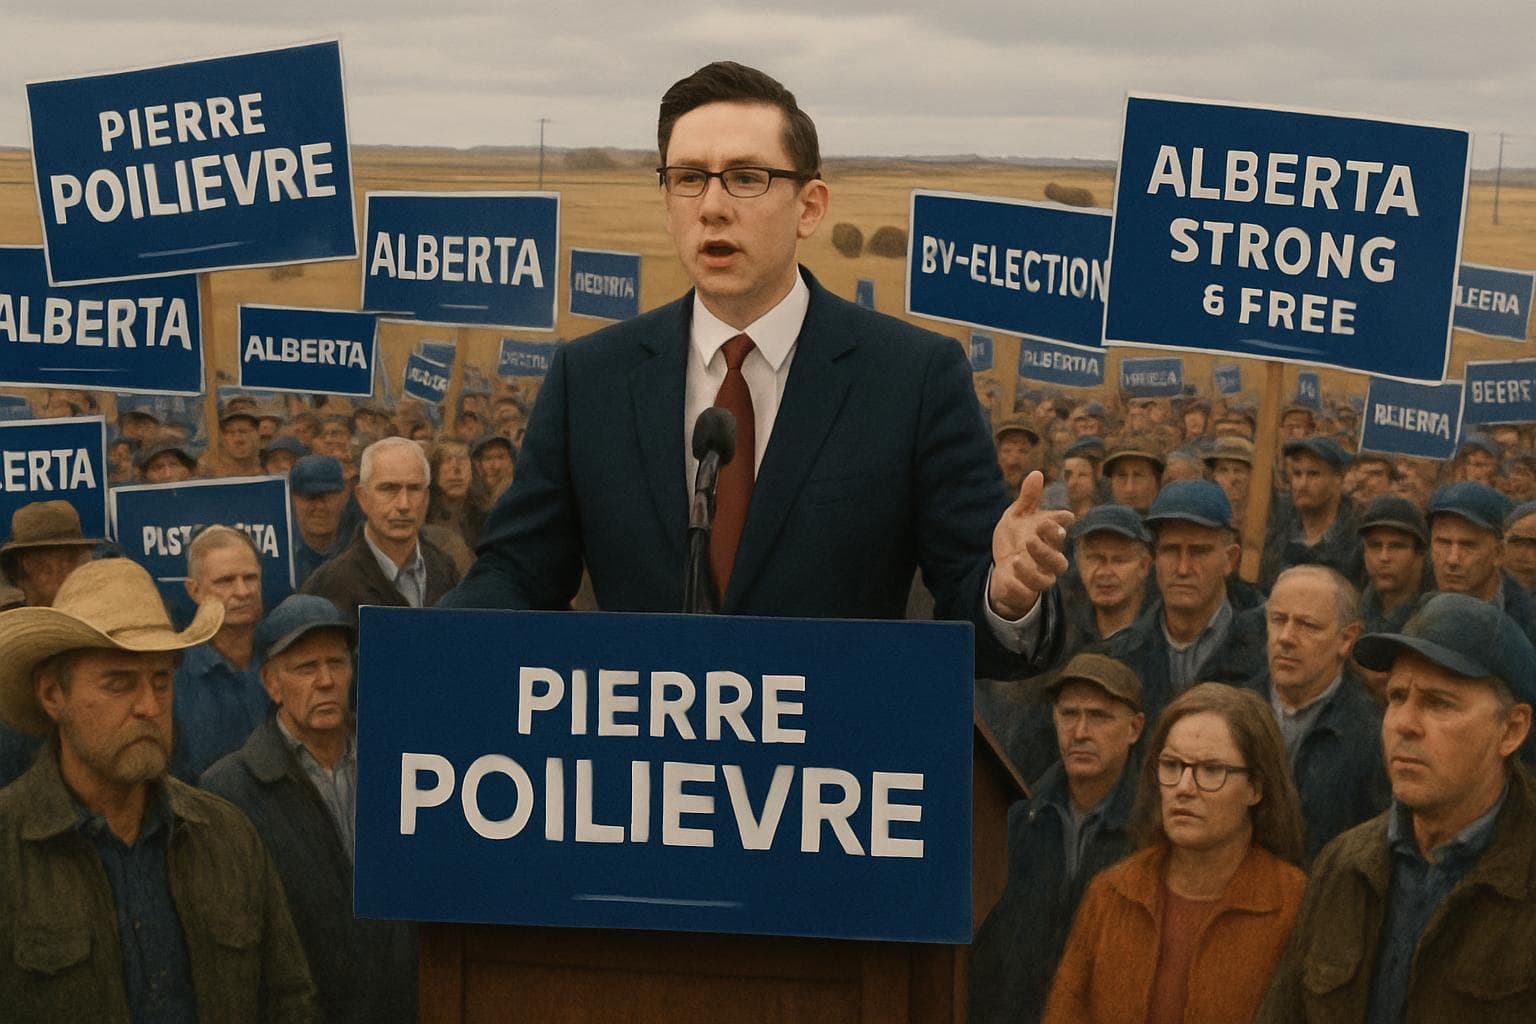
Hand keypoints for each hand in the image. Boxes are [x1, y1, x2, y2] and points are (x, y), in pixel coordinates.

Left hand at [989, 470, 1073, 619]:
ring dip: (1031, 571)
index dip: (1057, 527)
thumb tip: (1036, 473)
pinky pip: (1024, 594)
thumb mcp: (1017, 516)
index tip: (1050, 519)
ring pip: (1045, 582)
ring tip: (1015, 559)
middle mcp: (1048, 561)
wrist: (1001, 566)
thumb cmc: (1015, 538)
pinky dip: (1016, 586)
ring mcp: (1037, 578)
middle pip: (1058, 563)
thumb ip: (1028, 498)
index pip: (1059, 534)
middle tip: (1029, 539)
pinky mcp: (1023, 592)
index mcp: (1048, 540)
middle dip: (1046, 551)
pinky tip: (1006, 576)